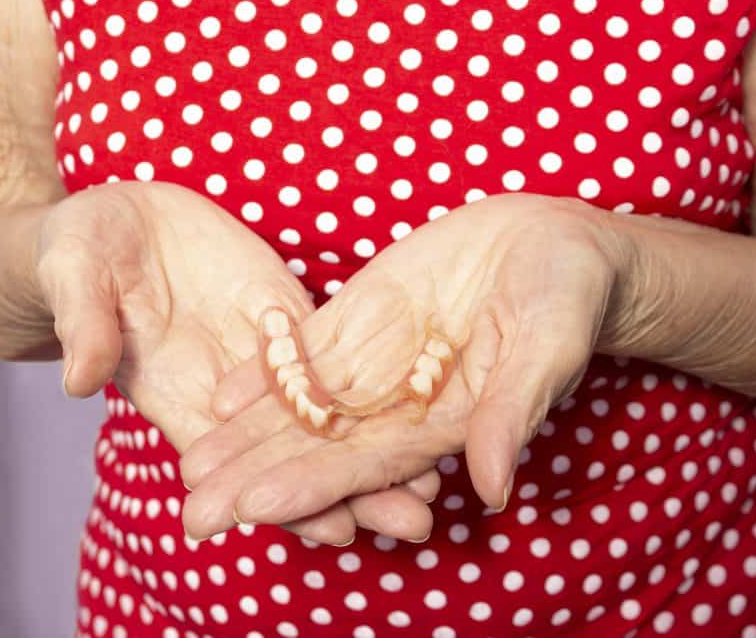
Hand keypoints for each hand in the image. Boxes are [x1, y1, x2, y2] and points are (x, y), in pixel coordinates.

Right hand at [34, 181, 437, 542]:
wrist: (116, 217)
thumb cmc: (81, 248)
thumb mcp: (75, 272)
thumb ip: (84, 322)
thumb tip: (76, 378)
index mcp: (175, 389)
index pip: (233, 463)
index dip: (282, 497)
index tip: (333, 531)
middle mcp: (226, 385)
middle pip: (295, 450)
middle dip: (353, 490)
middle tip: (415, 524)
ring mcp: (262, 351)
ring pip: (325, 410)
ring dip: (378, 446)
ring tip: (436, 480)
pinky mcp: (285, 313)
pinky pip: (332, 354)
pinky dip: (373, 382)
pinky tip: (422, 402)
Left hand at [180, 193, 626, 535]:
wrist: (553, 243)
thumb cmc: (566, 296)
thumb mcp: (548, 344)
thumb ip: (515, 408)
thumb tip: (493, 486)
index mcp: (446, 423)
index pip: (370, 465)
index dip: (313, 485)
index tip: (255, 506)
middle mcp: (401, 404)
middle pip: (321, 448)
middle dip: (258, 478)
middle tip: (194, 512)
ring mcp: (377, 361)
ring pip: (303, 408)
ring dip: (246, 437)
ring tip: (189, 465)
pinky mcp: (364, 317)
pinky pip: (308, 352)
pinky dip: (265, 374)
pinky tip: (219, 396)